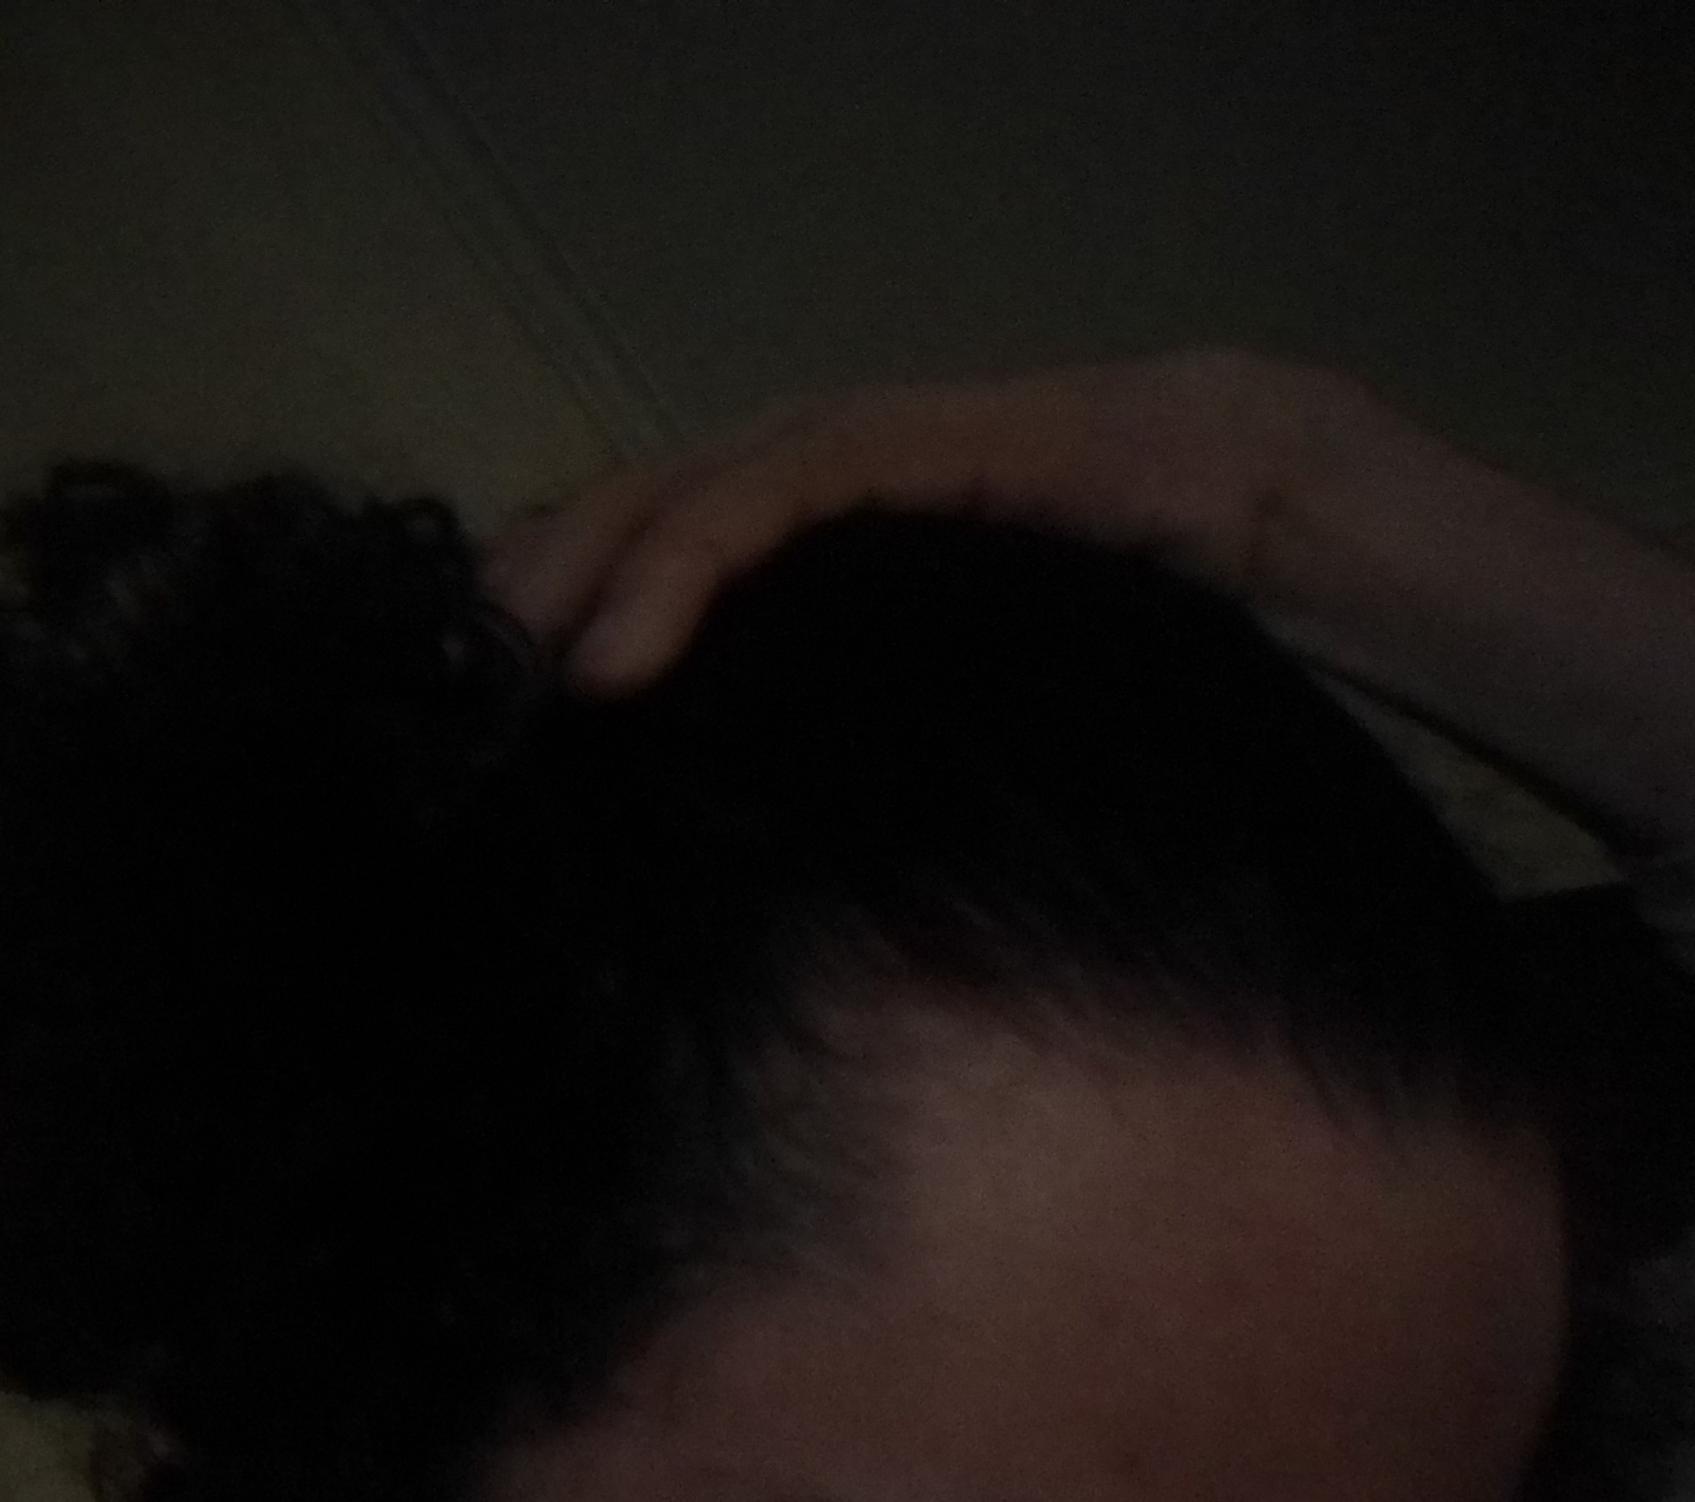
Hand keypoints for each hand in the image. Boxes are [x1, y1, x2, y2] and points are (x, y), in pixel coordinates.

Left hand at [481, 348, 1352, 691]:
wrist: (1246, 511)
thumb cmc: (1089, 630)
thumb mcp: (922, 701)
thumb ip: (831, 740)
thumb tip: (746, 857)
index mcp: (795, 546)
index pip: (630, 567)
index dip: (538, 635)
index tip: (465, 742)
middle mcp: (798, 480)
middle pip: (612, 525)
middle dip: (513, 611)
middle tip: (425, 716)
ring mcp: (841, 447)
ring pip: (658, 497)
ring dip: (562, 589)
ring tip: (484, 689)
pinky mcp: (895, 440)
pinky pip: (759, 496)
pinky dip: (676, 569)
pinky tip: (613, 658)